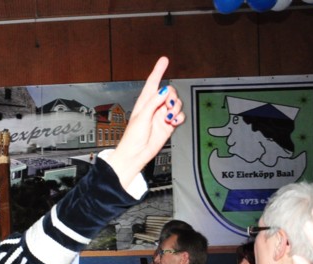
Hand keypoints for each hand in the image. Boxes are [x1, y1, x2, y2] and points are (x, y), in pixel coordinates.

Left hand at [107, 57, 184, 188]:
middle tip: (168, 106)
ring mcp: (162, 115)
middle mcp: (154, 106)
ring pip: (176, 103)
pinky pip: (180, 115)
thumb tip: (163, 90)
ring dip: (176, 109)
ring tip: (169, 118)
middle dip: (172, 97)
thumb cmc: (133, 137)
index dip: (158, 70)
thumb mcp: (142, 117)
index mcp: (145, 102)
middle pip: (170, 92)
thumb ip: (153, 102)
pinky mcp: (169, 124)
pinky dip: (179, 117)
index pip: (153, 82)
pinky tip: (173, 122)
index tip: (164, 60)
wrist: (136, 154)